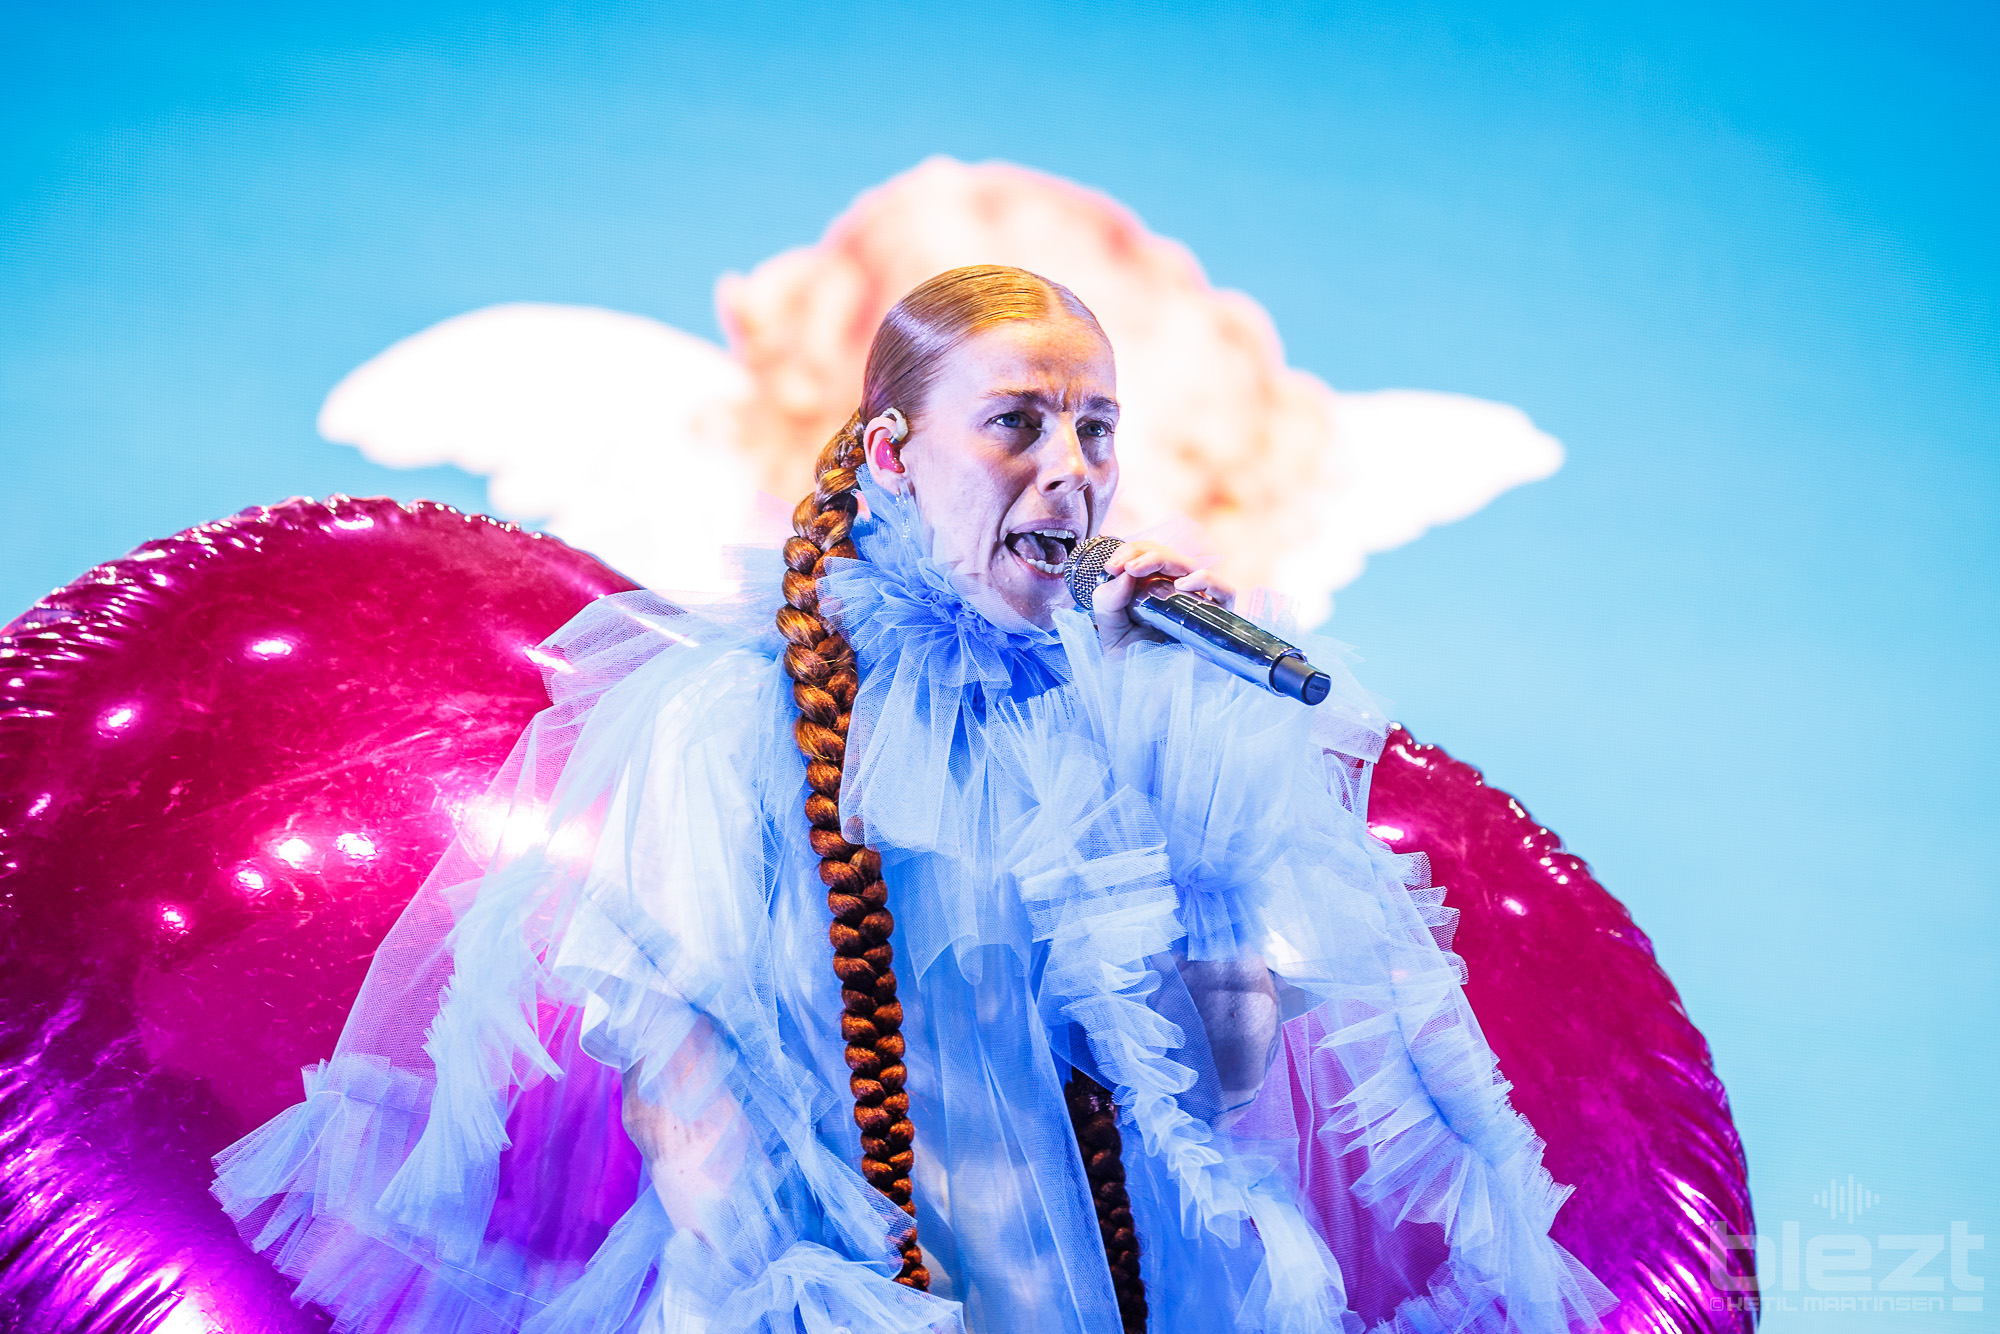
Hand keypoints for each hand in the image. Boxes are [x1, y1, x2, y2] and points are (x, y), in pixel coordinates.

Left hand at [1090, 539, 1235, 658]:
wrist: (1150, 702)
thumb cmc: (1133, 669)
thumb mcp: (1110, 633)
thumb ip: (1108, 603)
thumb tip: (1124, 574)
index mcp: (1151, 593)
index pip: (1148, 557)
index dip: (1131, 552)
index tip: (1111, 567)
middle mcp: (1176, 596)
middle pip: (1168, 556)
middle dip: (1142, 553)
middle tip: (1123, 566)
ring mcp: (1199, 606)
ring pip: (1191, 566)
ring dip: (1163, 559)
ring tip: (1138, 569)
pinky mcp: (1219, 622)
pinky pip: (1225, 592)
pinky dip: (1205, 580)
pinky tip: (1181, 585)